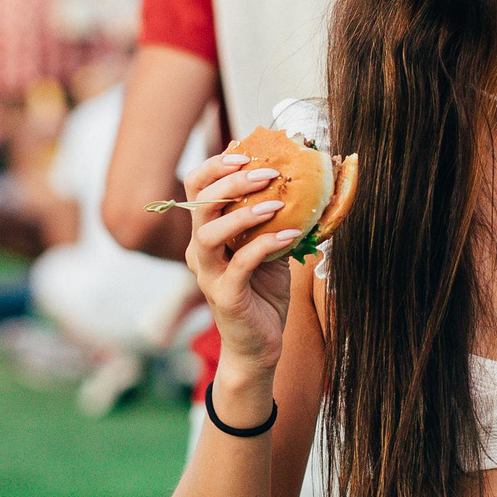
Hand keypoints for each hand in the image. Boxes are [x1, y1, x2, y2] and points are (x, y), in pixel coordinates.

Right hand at [179, 153, 300, 383]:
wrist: (260, 345)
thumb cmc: (263, 293)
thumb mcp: (270, 248)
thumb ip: (275, 218)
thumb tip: (299, 181)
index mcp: (206, 234)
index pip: (196, 189)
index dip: (215, 166)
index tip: (245, 152)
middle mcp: (199, 251)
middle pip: (199, 205)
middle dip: (231, 182)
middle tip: (266, 172)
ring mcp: (209, 275)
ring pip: (209, 234)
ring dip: (242, 214)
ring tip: (276, 204)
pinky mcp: (225, 296)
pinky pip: (239, 265)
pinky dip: (264, 245)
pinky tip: (290, 236)